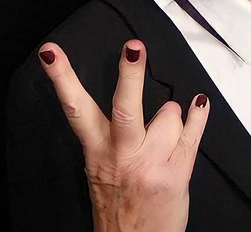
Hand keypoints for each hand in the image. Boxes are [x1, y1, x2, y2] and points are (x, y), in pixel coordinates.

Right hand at [39, 39, 208, 231]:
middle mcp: (121, 155)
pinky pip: (192, 133)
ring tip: (163, 137)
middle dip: (130, 74)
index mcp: (98, 150)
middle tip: (133, 48)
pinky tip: (199, 104)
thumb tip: (142, 98)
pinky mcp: (175, 174)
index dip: (62, 79)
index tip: (51, 54)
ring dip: (172, 118)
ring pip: (169, 115)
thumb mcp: (102, 168)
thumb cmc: (120, 203)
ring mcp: (150, 165)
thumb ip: (115, 133)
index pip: (75, 109)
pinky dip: (198, 115)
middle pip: (125, 108)